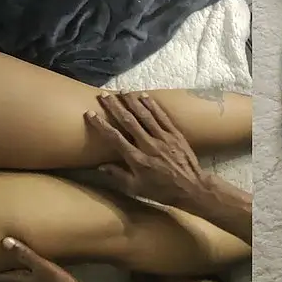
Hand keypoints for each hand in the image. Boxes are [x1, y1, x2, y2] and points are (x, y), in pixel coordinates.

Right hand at [86, 92, 208, 207]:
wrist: (192, 188)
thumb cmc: (162, 191)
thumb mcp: (137, 189)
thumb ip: (118, 176)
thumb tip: (100, 166)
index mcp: (137, 159)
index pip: (114, 138)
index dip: (101, 124)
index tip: (90, 113)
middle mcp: (149, 145)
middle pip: (129, 121)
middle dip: (115, 106)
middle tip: (104, 95)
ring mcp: (164, 138)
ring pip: (145, 115)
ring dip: (132, 101)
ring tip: (122, 91)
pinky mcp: (175, 134)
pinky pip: (162, 116)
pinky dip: (152, 105)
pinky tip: (144, 96)